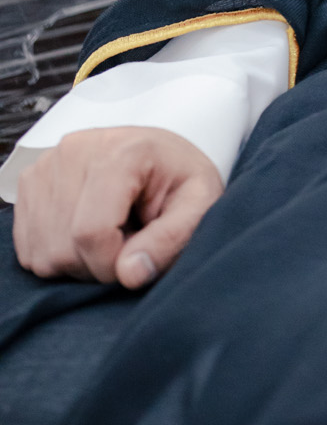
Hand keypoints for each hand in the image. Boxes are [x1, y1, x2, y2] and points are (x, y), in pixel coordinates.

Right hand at [11, 127, 222, 288]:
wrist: (161, 156)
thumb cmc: (181, 180)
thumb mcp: (200, 205)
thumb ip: (171, 240)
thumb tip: (130, 274)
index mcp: (122, 151)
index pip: (92, 232)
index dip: (113, 265)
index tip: (138, 256)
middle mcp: (76, 150)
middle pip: (64, 247)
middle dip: (98, 264)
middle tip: (129, 239)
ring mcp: (48, 164)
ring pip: (43, 252)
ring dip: (77, 260)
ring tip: (110, 232)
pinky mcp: (30, 181)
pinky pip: (29, 247)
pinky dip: (57, 252)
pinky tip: (84, 230)